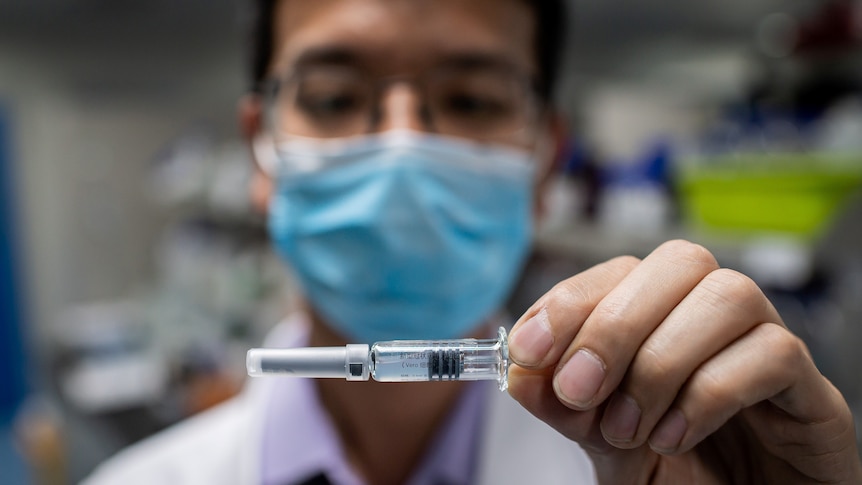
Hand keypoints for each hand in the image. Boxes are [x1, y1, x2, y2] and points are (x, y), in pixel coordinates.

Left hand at [507, 240, 861, 483]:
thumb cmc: (680, 479)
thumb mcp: (604, 444)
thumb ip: (567, 407)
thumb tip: (519, 372)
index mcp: (666, 319)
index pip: (620, 271)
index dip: (569, 301)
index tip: (527, 350)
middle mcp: (718, 320)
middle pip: (679, 262)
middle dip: (614, 324)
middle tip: (579, 388)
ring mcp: (769, 348)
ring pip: (728, 295)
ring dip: (661, 361)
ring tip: (629, 427)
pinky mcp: (813, 392)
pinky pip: (774, 353)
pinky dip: (710, 393)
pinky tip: (675, 437)